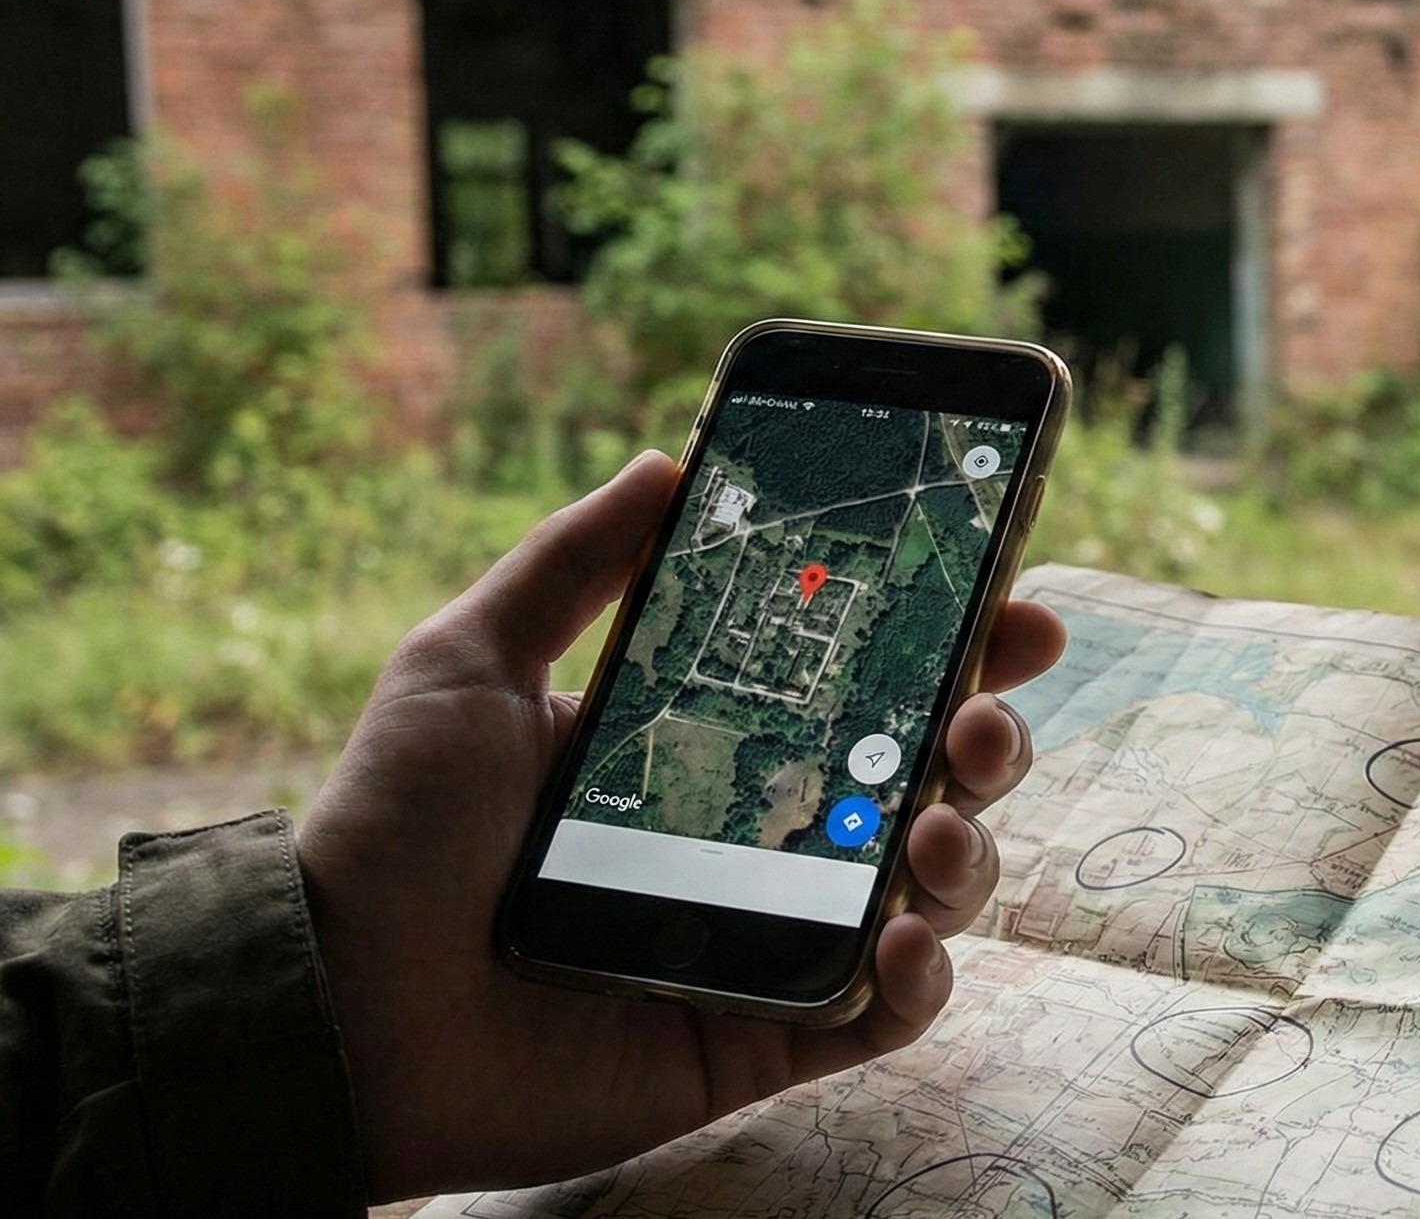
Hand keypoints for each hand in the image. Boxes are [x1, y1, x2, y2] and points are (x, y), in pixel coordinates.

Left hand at [296, 451, 1066, 1200]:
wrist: (334, 1009)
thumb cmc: (392, 832)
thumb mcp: (467, 665)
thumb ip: (569, 564)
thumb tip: (665, 460)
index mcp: (712, 738)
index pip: (863, 680)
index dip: (953, 639)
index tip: (1011, 599)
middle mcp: (762, 832)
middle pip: (925, 775)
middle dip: (989, 736)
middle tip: (980, 716)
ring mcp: (776, 935)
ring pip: (931, 887)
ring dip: (971, 850)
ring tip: (936, 828)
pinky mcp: (770, 1033)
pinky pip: (886, 1012)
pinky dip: (921, 979)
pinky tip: (898, 939)